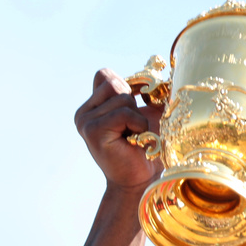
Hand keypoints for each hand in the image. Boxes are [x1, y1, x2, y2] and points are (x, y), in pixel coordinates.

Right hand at [74, 69, 163, 193]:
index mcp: (92, 106)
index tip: (136, 110)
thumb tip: (161, 64)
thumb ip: (148, 92)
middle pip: (114, 83)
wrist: (140, 181)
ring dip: (137, 116)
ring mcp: (85, 120)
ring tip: (134, 136)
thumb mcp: (148, 114)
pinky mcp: (92, 130)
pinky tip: (134, 139)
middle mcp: (84, 112)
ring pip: (121, 97)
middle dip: (133, 104)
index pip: (105, 75)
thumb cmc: (146, 150)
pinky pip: (123, 112)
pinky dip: (136, 124)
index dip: (126, 87)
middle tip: (134, 129)